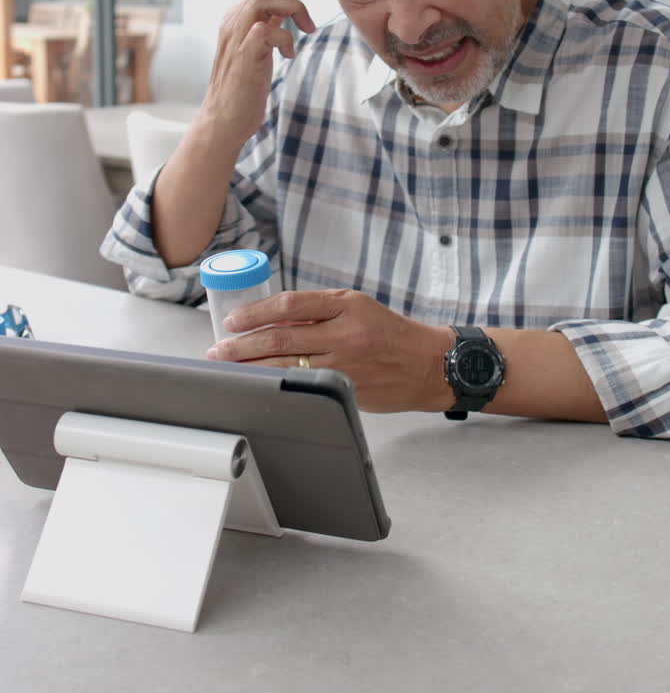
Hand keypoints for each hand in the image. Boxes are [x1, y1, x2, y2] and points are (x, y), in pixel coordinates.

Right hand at [199, 0, 325, 142]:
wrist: (224, 120)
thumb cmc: (246, 84)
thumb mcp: (264, 43)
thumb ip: (273, 16)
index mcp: (241, 15)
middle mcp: (235, 19)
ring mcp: (237, 35)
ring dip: (294, 8)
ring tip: (309, 29)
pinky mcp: (243, 55)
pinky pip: (267, 31)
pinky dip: (286, 39)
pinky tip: (289, 56)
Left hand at [206, 288, 455, 412]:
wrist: (427, 363)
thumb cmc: (390, 333)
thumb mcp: (357, 307)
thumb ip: (319, 311)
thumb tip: (273, 317)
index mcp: (346, 304)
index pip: (290, 304)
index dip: (255, 312)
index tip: (233, 320)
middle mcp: (344, 332)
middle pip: (280, 336)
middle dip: (242, 344)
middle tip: (218, 348)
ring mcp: (345, 362)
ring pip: (286, 363)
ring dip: (251, 365)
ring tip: (228, 366)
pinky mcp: (346, 387)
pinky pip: (303, 383)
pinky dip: (277, 382)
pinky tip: (259, 383)